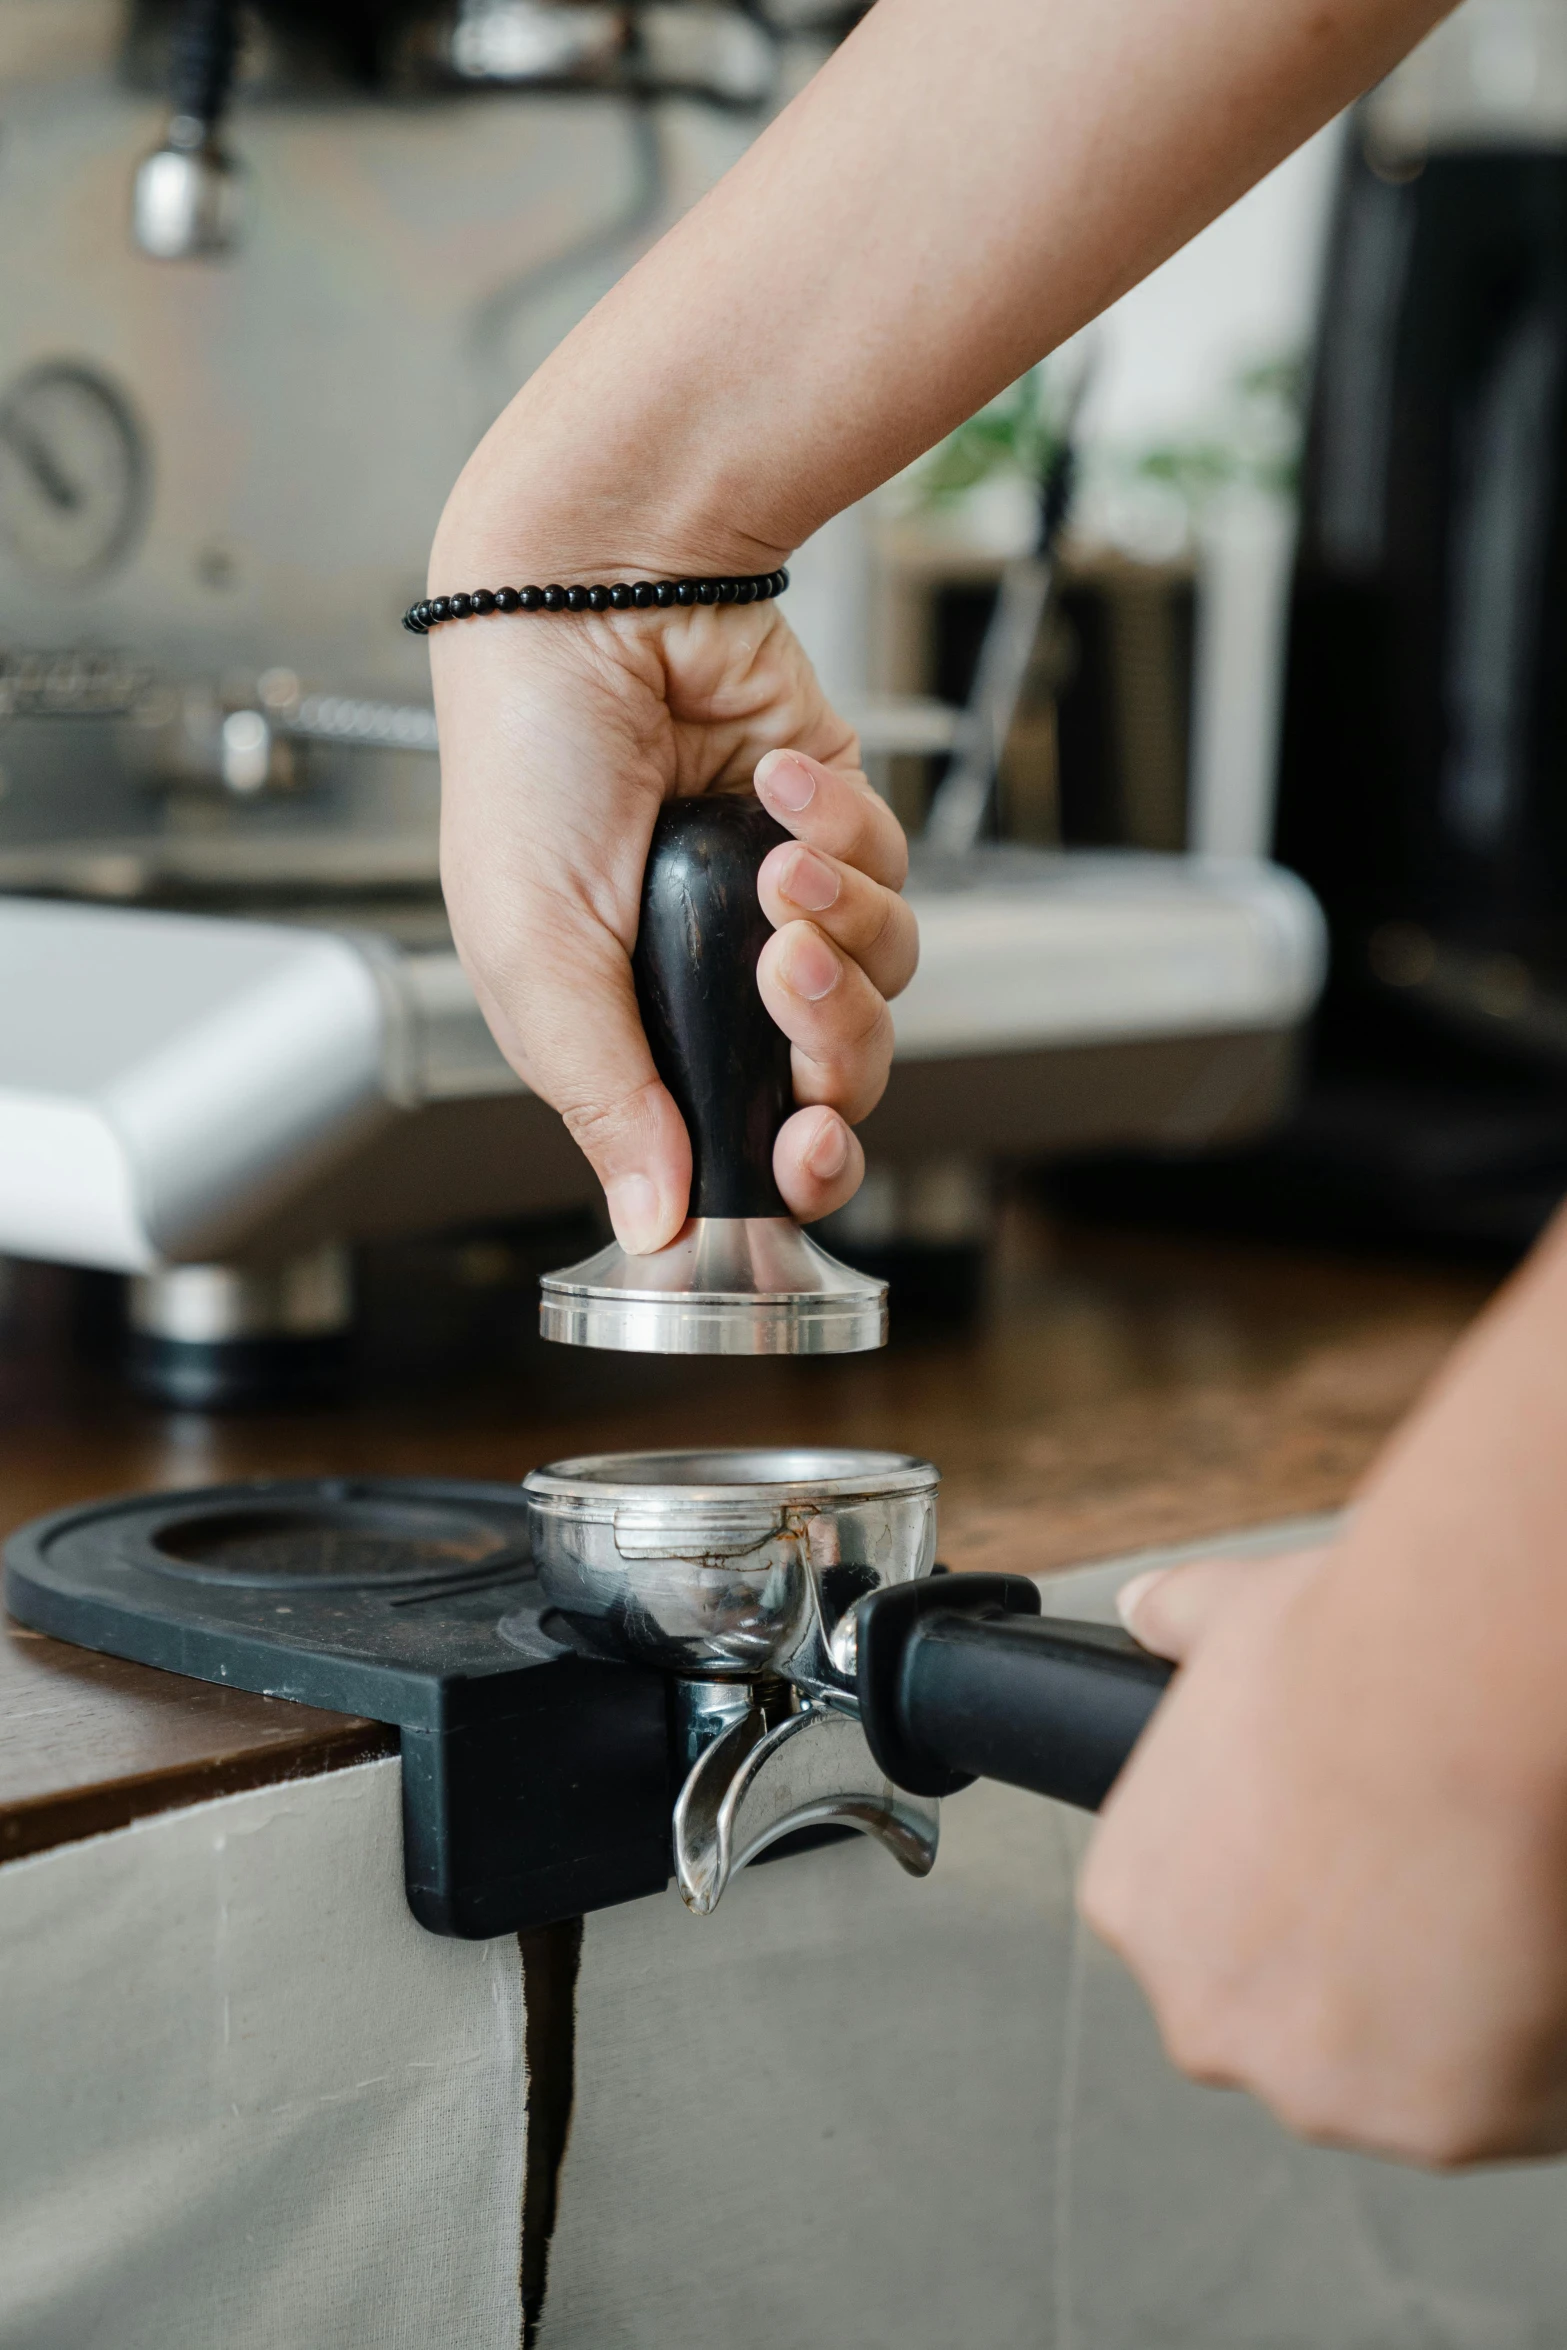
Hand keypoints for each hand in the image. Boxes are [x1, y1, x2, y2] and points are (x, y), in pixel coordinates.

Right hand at [429, 590, 916, 1252]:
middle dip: (828, 1041)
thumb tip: (650, 1221)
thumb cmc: (525, 765)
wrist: (590, 598)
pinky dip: (844, 832)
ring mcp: (784, 906)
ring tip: (773, 863)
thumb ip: (603, 1095)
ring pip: (882, 980)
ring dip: (836, 926)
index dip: (790, 1169)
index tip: (801, 1156)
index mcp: (636, 1032)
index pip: (740, 1144)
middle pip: (835, 1077)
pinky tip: (775, 784)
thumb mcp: (528, 952)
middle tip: (787, 980)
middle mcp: (718, 981)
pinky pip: (892, 872)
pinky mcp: (842, 827)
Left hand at [1079, 1533, 1566, 2166]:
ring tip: (1498, 1902)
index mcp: (1140, 1906)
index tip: (1355, 1856)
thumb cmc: (1351, 1650)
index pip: (1213, 1934)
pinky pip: (1503, 2105)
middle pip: (1299, 2022)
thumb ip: (1175, 1623)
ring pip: (1403, 2074)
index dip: (1299, 1896)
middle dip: (1367, 1970)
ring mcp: (1320, 2085)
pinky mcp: (1441, 2124)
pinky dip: (1534, 2054)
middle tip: (1438, 1879)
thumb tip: (1147, 1606)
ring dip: (1453, 2019)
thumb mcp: (1228, 1620)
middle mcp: (1206, 2017)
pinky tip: (1539, 1953)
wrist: (1461, 1691)